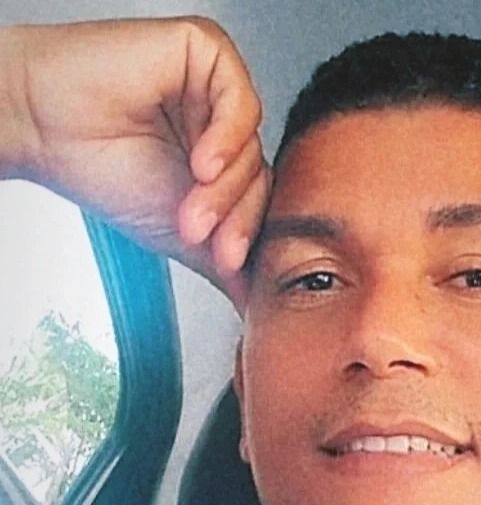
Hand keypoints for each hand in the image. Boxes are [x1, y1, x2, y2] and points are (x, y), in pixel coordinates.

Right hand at [0, 17, 268, 293]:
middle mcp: (224, 124)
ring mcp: (217, 88)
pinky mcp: (206, 52)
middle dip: (233, 216)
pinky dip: (225, 140)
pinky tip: (199, 164)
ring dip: (222, 188)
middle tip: (199, 236)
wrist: (46, 130)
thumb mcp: (180, 234)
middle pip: (259, 175)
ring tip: (189, 211)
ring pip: (251, 146)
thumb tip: (253, 301)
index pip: (258, 199)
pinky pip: (240, 101)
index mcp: (222, 162)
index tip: (225, 263)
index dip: (247, 233)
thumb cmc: (105, 173)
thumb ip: (222, 264)